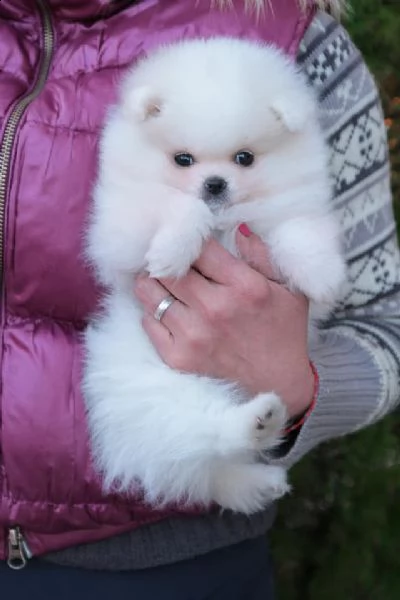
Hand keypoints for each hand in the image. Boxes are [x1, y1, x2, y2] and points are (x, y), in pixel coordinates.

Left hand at [134, 228, 313, 418]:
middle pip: (168, 267)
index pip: (199, 248)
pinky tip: (166, 309)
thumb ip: (262, 256)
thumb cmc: (283, 334)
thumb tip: (238, 228)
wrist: (278, 386)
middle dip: (164, 258)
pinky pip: (148, 322)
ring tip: (160, 280)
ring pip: (150, 292)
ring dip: (152, 282)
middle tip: (166, 257)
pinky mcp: (178, 357)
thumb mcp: (289, 290)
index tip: (188, 240)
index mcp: (243, 287)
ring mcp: (193, 335)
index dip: (189, 239)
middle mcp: (214, 309)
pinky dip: (152, 311)